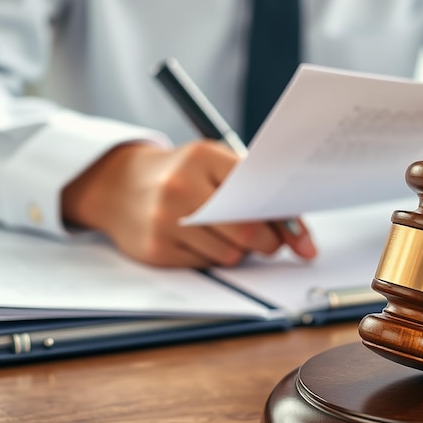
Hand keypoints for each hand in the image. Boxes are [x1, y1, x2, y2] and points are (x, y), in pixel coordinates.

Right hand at [62, 140, 316, 266]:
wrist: (118, 185)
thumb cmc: (179, 173)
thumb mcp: (211, 163)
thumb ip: (249, 187)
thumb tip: (293, 231)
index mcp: (203, 157)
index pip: (259, 195)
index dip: (287, 222)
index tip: (304, 242)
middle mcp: (182, 187)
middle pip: (247, 232)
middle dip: (270, 243)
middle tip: (272, 243)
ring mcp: (165, 220)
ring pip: (229, 255)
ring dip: (239, 252)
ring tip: (226, 234)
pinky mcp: (156, 249)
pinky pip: (206, 265)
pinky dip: (213, 257)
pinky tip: (201, 241)